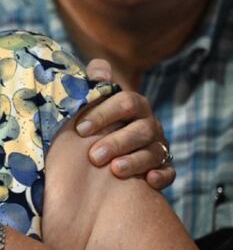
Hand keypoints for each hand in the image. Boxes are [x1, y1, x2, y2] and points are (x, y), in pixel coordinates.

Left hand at [77, 59, 172, 190]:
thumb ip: (94, 83)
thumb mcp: (91, 101)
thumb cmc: (94, 121)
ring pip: (154, 152)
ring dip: (135, 161)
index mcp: (132, 105)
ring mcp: (158, 146)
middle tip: (94, 156)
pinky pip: (169, 172)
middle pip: (142, 130)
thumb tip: (98, 68)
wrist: (105, 148)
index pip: (125, 103)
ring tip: (115, 170)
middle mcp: (149, 124)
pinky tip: (149, 181)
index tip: (80, 129)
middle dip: (117, 142)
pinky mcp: (163, 167)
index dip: (103, 114)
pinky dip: (161, 176)